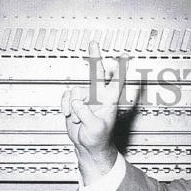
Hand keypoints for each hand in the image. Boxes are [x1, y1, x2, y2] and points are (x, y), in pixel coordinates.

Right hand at [61, 40, 129, 176]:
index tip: (125, 57)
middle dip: (95, 57)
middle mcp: (98, 97)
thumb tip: (76, 102)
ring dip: (73, 106)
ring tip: (77, 119)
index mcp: (109, 102)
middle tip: (94, 43)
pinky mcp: (74, 103)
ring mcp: (86, 99)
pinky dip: (65, 106)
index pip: (116, 82)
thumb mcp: (94, 128)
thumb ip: (85, 114)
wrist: (88, 147)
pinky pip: (66, 97)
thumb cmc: (98, 140)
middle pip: (97, 73)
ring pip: (75, 91)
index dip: (121, 69)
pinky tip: (68, 115)